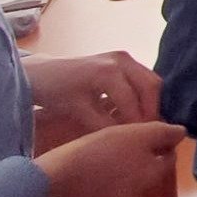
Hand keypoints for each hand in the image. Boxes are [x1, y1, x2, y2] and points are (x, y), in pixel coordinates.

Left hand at [23, 51, 161, 132]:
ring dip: (151, 101)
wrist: (43, 73)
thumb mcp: (78, 112)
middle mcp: (120, 60)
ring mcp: (123, 56)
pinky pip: (143, 76)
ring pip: (150, 79)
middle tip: (148, 130)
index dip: (138, 122)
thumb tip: (127, 137)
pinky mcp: (123, 58)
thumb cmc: (57, 93)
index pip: (131, 101)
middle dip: (152, 109)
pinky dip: (144, 93)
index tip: (140, 139)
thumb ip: (103, 125)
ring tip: (144, 121)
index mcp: (107, 72)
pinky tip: (138, 109)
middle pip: (150, 85)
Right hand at [37, 121, 185, 196]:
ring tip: (113, 143)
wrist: (60, 174)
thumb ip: (164, 132)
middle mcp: (142, 191)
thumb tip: (182, 132)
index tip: (147, 128)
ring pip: (133, 172)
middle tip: (128, 134)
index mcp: (154, 174)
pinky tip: (100, 157)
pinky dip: (112, 169)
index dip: (162, 139)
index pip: (170, 155)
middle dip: (145, 150)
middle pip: (152, 165)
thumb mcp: (138, 133)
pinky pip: (115, 180)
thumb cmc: (103, 149)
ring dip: (129, 159)